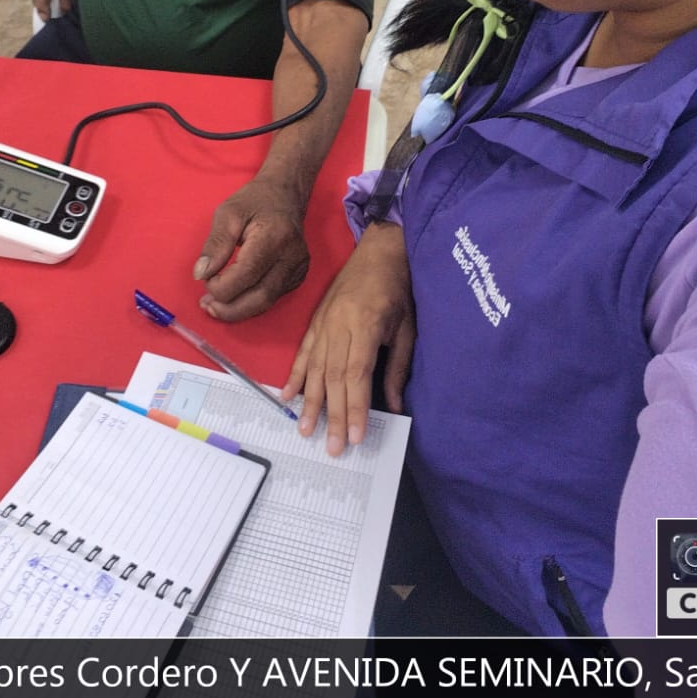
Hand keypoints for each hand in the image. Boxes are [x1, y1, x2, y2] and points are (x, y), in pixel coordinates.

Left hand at [193, 177, 309, 322]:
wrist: (286, 196)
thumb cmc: (255, 201)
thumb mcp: (227, 213)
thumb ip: (215, 244)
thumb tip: (201, 274)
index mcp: (275, 236)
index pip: (246, 274)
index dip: (222, 285)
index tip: (205, 278)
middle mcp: (292, 256)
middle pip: (260, 297)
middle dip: (229, 308)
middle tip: (206, 305)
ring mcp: (298, 269)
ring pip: (267, 302)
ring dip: (238, 310)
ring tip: (214, 306)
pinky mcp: (298, 276)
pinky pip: (271, 298)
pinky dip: (250, 303)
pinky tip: (233, 298)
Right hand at [282, 222, 414, 454]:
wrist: (380, 249)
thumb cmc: (400, 287)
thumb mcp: (408, 327)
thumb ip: (398, 367)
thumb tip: (393, 407)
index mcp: (366, 324)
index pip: (357, 374)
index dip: (355, 407)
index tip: (355, 436)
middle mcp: (340, 325)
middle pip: (334, 378)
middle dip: (333, 415)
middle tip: (332, 448)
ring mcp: (324, 322)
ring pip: (315, 369)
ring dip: (311, 402)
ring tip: (306, 430)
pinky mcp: (316, 321)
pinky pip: (304, 352)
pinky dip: (296, 376)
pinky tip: (287, 396)